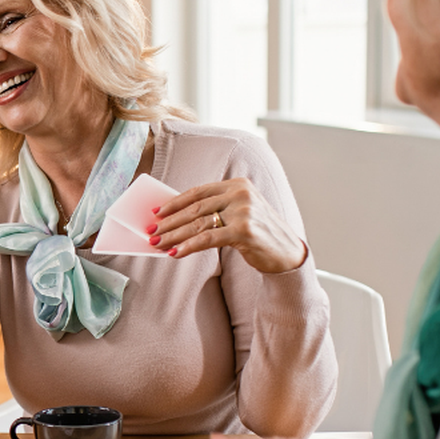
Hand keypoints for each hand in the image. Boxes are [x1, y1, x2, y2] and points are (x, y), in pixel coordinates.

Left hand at [149, 178, 307, 273]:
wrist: (287, 253)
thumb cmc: (258, 235)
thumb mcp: (239, 214)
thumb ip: (215, 210)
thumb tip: (176, 219)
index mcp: (238, 185)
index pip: (198, 192)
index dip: (174, 202)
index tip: (156, 212)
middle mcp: (241, 194)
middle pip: (195, 208)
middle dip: (169, 221)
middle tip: (151, 231)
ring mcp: (244, 211)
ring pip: (199, 223)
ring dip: (174, 235)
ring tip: (158, 243)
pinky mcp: (245, 230)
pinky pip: (208, 238)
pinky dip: (188, 246)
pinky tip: (175, 253)